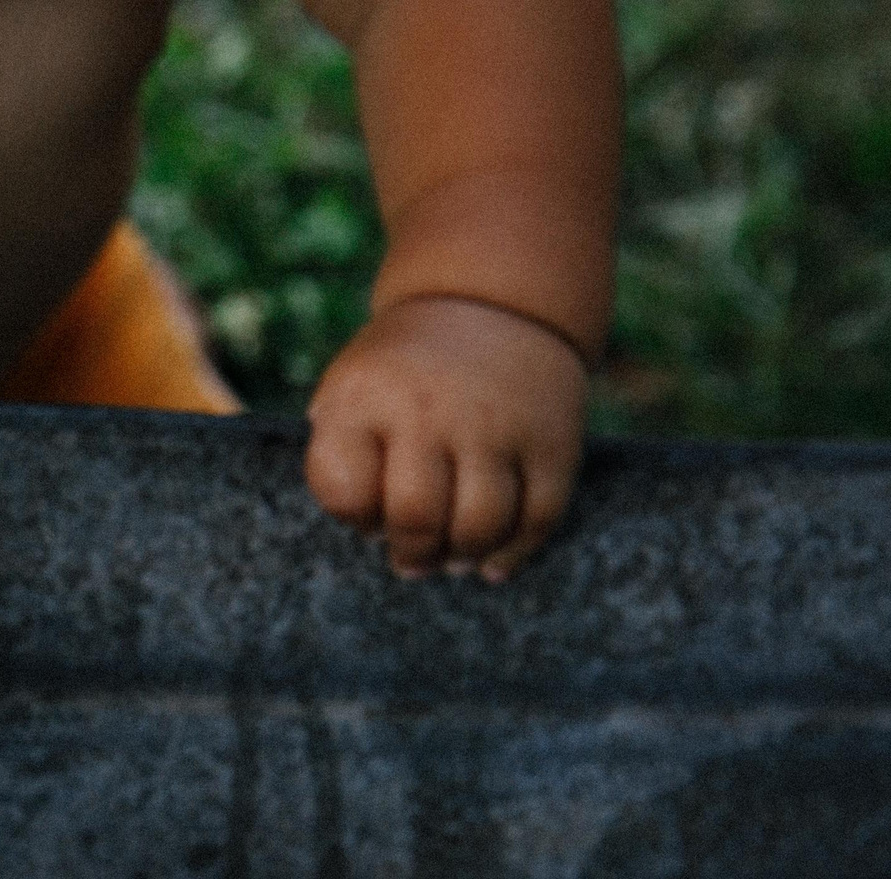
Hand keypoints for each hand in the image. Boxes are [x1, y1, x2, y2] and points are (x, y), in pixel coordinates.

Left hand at [304, 295, 588, 583]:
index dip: (354, 519)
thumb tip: (373, 535)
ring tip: (453, 558)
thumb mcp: (347, 392)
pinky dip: (514, 552)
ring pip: (481, 526)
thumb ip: (338, 459)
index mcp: (365, 398)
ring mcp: (496, 423)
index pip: (345, 492)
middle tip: (412, 560)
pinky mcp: (552, 437)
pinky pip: (539, 517)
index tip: (368, 514)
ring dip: (463, 557)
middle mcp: (430, 409)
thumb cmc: (403, 374)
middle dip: (412, 554)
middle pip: (417, 517)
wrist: (491, 302)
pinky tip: (493, 563)